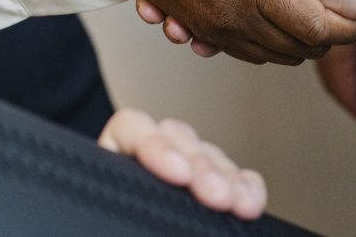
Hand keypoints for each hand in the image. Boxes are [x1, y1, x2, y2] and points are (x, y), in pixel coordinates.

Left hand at [99, 109, 266, 219]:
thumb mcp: (106, 230)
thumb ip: (121, 216)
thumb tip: (145, 217)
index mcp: (107, 167)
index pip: (131, 128)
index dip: (154, 144)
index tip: (175, 173)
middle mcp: (144, 161)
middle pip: (177, 138)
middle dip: (201, 167)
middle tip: (214, 196)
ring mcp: (181, 172)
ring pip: (208, 155)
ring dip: (227, 179)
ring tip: (237, 204)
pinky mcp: (213, 188)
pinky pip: (236, 175)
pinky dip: (246, 187)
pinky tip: (250, 203)